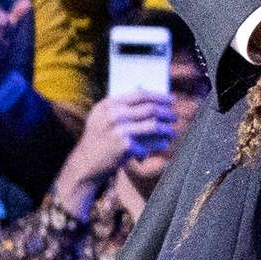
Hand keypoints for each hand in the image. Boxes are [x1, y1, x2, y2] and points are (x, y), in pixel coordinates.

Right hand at [56, 91, 178, 197]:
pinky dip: (157, 145)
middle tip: (174, 117)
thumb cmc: (99, 140)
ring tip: (172, 132)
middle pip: (149, 108)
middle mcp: (113, 115)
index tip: (171, 100)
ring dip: (166, 129)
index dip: (159, 96)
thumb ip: (122, 107)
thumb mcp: (103, 118)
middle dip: (166, 113)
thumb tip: (151, 97)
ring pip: (153, 125)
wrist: (85, 165)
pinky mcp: (124, 146)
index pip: (139, 94)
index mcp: (108, 104)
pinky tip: (163, 145)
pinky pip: (149, 144)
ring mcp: (118, 130)